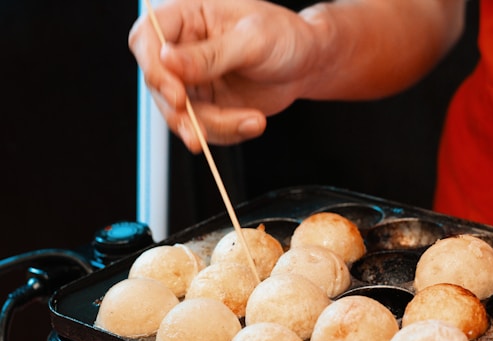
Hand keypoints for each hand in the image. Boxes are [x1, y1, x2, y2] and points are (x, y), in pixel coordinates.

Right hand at [129, 0, 318, 151]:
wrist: (307, 63)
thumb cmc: (284, 37)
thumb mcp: (253, 40)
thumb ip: (210, 54)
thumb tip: (166, 60)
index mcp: (187, 16)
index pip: (146, 38)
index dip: (154, 69)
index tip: (177, 95)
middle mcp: (182, 49)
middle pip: (158, 85)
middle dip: (184, 112)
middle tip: (209, 126)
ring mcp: (193, 80)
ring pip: (180, 114)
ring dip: (213, 127)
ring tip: (252, 122)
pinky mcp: (207, 104)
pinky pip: (203, 128)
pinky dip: (226, 133)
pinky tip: (252, 123)